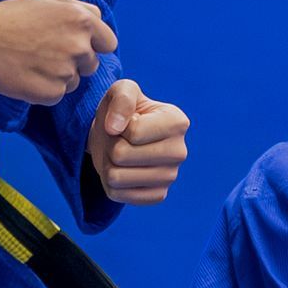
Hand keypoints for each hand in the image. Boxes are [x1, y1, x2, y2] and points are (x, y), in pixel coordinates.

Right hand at [0, 0, 116, 104]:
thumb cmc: (11, 16)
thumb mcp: (49, 0)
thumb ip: (80, 10)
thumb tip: (98, 20)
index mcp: (82, 20)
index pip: (109, 43)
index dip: (94, 45)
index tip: (77, 45)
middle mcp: (79, 46)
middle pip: (91, 64)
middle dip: (75, 61)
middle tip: (47, 52)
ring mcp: (66, 71)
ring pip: (74, 81)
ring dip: (60, 76)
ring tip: (33, 62)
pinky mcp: (51, 93)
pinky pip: (57, 95)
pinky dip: (45, 88)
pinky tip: (26, 74)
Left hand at [87, 83, 190, 204]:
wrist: (119, 136)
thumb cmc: (123, 111)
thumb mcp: (122, 90)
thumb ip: (121, 99)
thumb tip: (115, 127)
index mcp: (178, 122)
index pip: (134, 132)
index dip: (117, 126)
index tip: (123, 123)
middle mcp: (180, 151)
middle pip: (122, 155)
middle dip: (110, 146)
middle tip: (118, 140)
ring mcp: (171, 176)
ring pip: (116, 178)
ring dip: (107, 165)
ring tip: (118, 155)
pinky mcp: (159, 195)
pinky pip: (119, 196)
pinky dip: (111, 184)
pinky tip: (122, 171)